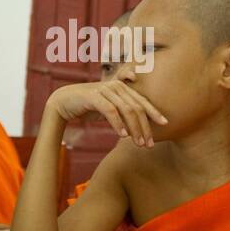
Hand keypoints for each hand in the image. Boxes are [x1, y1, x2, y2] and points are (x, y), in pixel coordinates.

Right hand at [46, 80, 166, 146]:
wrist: (64, 102)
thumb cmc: (89, 107)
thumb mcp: (110, 109)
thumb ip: (123, 114)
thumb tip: (138, 128)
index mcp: (122, 87)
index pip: (142, 101)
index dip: (154, 113)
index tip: (165, 124)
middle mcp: (116, 86)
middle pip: (137, 107)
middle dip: (145, 127)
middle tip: (149, 144)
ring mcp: (105, 90)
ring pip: (126, 110)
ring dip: (134, 129)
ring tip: (138, 143)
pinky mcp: (94, 96)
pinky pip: (110, 111)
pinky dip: (118, 124)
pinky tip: (122, 136)